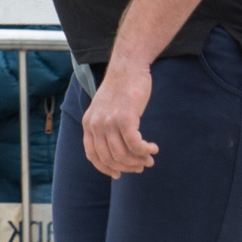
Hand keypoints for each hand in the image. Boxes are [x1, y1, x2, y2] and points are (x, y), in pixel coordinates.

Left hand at [81, 59, 157, 177]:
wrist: (128, 66)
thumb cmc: (121, 87)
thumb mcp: (105, 108)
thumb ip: (106, 126)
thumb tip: (117, 148)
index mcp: (88, 124)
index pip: (93, 156)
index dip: (106, 168)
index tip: (118, 174)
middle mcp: (95, 125)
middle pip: (110, 158)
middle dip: (127, 167)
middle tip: (141, 167)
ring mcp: (109, 122)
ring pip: (123, 154)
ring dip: (138, 160)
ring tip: (149, 159)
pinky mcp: (125, 118)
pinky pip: (135, 144)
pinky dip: (145, 150)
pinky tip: (153, 149)